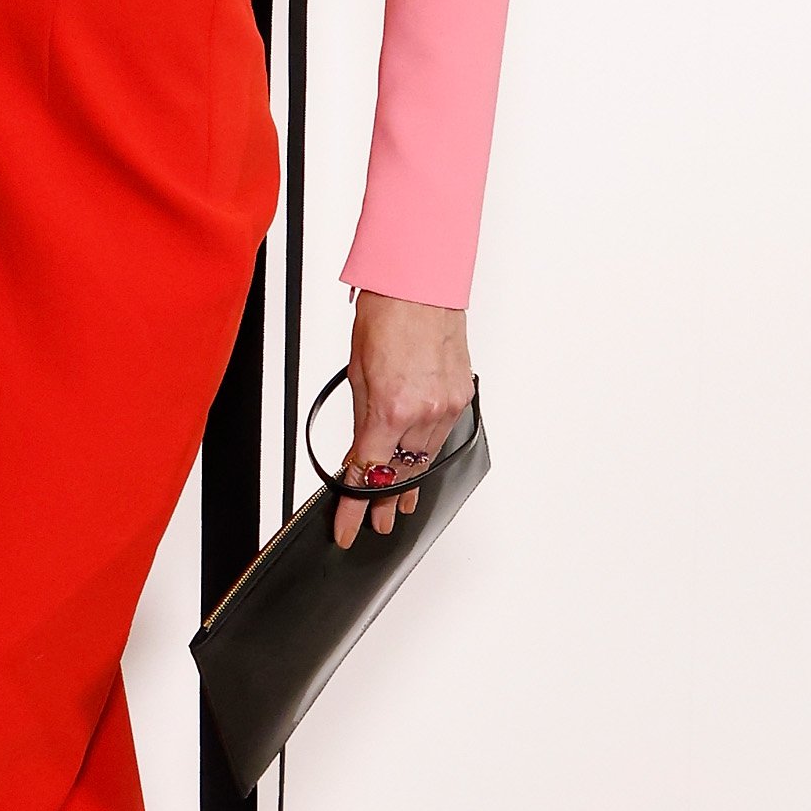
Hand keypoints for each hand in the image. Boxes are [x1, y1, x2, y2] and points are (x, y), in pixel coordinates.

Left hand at [335, 291, 473, 548]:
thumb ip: (360, 421)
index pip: (369, 473)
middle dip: (384, 504)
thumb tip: (358, 454)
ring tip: (397, 506)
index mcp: (390, 407)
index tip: (348, 526)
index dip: (355, 506)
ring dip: (408, 482)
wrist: (419, 285)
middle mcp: (423, 412)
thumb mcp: (356, 373)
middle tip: (375, 524)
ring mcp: (447, 406)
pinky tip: (419, 464)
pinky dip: (427, 451)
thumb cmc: (385, 316)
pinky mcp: (462, 396)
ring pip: (424, 459)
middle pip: (401, 475)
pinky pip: (441, 435)